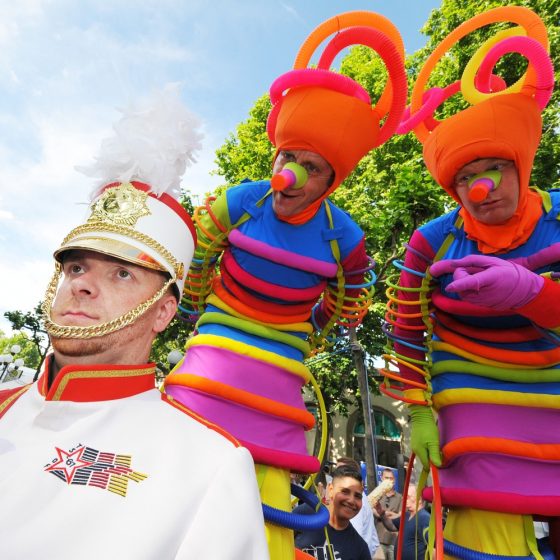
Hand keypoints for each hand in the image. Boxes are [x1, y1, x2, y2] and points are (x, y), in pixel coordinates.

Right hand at [409, 404, 441, 469]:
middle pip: (425, 460)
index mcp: (419, 451)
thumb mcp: (434, 442)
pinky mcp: (415, 441)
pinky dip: (428, 449)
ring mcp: (414, 445)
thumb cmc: (428, 429)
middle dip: (432, 459)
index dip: (433, 466)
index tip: (441, 462)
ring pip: (424, 454)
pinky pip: (422, 449)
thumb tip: (437, 466)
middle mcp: (415, 450)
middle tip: (440, 454)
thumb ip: (435, 454)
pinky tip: (432, 444)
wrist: (421, 416)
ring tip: (436, 448)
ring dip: (430, 454)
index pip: (426, 465)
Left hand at [429, 254, 543, 309]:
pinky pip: (463, 293)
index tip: (449, 287)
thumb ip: (472, 260)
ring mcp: (478, 301)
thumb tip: (453, 263)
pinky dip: (467, 288)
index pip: (471, 282)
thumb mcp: (493, 261)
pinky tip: (480, 286)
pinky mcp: (475, 304)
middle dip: (462, 273)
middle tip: (477, 271)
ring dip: (463, 281)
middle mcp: (481, 293)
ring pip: (459, 288)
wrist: (521, 292)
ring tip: (481, 278)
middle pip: (458, 282)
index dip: (459, 284)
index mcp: (488, 279)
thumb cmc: (507, 272)